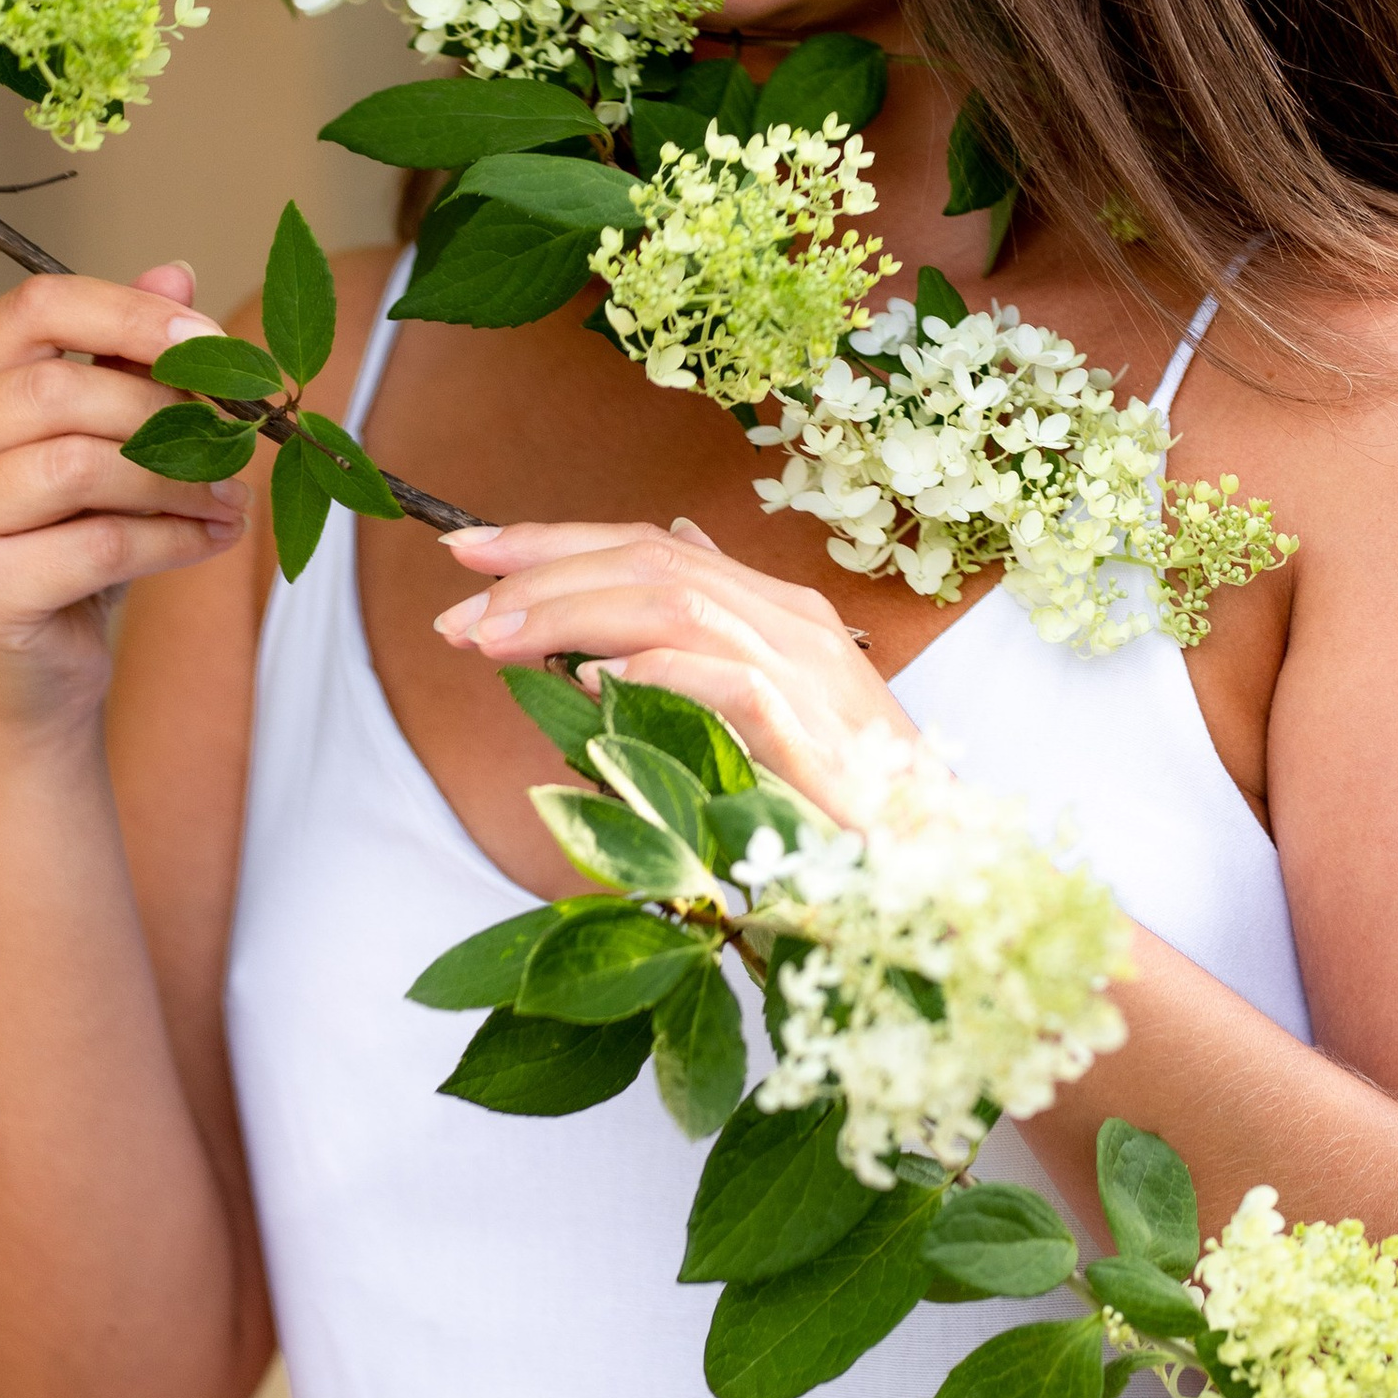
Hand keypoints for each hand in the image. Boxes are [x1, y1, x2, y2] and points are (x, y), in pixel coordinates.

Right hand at [0, 262, 250, 733]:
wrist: (33, 681)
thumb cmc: (66, 545)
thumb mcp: (102, 439)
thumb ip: (127, 357)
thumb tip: (175, 272)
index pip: (34, 306)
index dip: (131, 313)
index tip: (212, 341)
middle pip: (60, 386)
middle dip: (168, 410)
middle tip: (240, 438)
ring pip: (80, 465)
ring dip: (180, 479)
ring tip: (230, 497)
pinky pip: (98, 544)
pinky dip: (173, 539)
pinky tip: (210, 539)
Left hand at [432, 517, 929, 825]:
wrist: (941, 856)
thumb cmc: (851, 794)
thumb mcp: (780, 702)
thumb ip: (725, 630)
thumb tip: (676, 547)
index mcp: (778, 611)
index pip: (650, 546)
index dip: (554, 541)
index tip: (468, 551)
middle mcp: (791, 623)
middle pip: (649, 562)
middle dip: (540, 575)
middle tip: (456, 611)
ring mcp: (805, 672)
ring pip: (673, 603)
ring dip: (570, 614)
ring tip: (495, 641)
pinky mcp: (812, 732)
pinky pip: (722, 682)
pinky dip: (652, 673)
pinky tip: (590, 684)